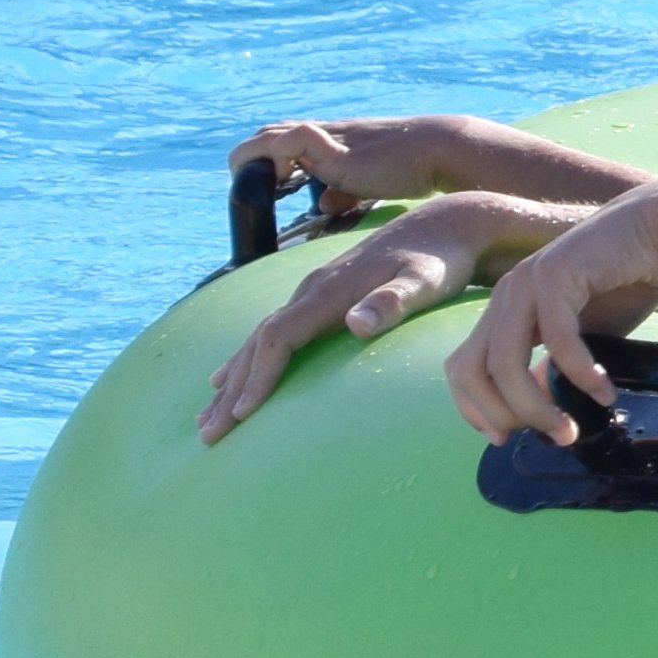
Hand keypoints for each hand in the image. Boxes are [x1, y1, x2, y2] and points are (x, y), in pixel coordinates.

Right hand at [195, 190, 576, 441]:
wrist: (450, 223)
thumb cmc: (442, 259)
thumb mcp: (427, 281)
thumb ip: (393, 302)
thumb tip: (356, 322)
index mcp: (329, 291)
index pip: (278, 337)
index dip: (257, 376)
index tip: (240, 414)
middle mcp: (312, 289)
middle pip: (258, 342)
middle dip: (232, 390)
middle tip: (208, 434)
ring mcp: (314, 289)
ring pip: (260, 338)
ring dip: (232, 379)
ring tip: (208, 416)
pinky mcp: (322, 293)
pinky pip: (273, 331)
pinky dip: (248, 359)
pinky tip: (230, 377)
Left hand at [229, 114, 486, 235]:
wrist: (437, 150)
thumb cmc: (408, 167)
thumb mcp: (366, 181)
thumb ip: (343, 192)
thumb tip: (322, 206)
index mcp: (326, 142)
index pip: (276, 141)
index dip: (262, 165)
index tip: (266, 192)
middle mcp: (320, 134)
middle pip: (262, 135)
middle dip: (248, 165)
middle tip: (257, 193)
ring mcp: (326, 138)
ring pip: (267, 135)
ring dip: (254, 161)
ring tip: (263, 188)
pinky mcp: (335, 148)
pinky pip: (291, 141)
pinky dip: (278, 159)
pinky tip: (288, 181)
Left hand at [447, 191, 657, 443]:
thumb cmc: (626, 281)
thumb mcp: (583, 335)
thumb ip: (553, 365)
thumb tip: (538, 406)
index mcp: (504, 309)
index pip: (461, 368)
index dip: (474, 409)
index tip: (506, 438)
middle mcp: (506, 295)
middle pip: (472, 371)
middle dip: (502, 415)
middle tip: (546, 436)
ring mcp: (526, 282)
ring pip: (505, 362)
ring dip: (537, 407)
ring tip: (571, 429)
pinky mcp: (557, 274)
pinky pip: (557, 339)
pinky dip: (579, 373)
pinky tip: (604, 391)